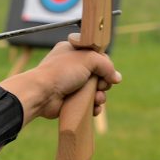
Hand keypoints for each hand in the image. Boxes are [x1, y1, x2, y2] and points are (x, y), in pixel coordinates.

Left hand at [0, 36, 121, 123]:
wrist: (42, 93)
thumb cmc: (61, 72)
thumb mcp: (88, 59)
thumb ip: (106, 65)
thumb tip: (117, 78)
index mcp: (73, 51)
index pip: (97, 56)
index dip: (105, 64)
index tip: (107, 72)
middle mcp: (72, 67)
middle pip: (99, 74)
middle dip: (104, 82)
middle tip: (100, 86)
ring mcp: (71, 84)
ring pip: (95, 90)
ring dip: (101, 96)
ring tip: (97, 99)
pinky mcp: (71, 100)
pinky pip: (88, 103)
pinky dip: (94, 106)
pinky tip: (94, 108)